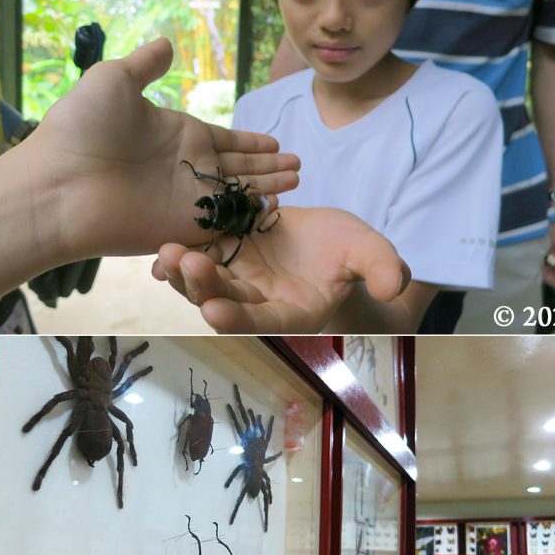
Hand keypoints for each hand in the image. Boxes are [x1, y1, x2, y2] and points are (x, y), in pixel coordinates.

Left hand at [31, 37, 299, 258]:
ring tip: (297, 180)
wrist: (59, 185)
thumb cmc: (81, 129)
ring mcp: (190, 199)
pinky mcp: (189, 227)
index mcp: (179, 134)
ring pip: (240, 193)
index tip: (277, 142)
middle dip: (270, 167)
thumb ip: (145, 64)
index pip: (227, 139)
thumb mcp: (113, 80)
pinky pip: (229, 221)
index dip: (253, 142)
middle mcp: (189, 167)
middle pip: (240, 167)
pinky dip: (253, 215)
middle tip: (299, 166)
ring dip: (269, 188)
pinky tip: (279, 207)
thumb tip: (167, 42)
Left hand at [151, 206, 411, 332]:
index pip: (264, 321)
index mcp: (294, 313)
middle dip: (203, 289)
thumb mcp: (372, 252)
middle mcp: (260, 303)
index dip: (240, 319)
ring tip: (169, 252)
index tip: (217, 313)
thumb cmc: (353, 248)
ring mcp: (237, 280)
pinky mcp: (223, 254)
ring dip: (183, 274)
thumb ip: (382, 268)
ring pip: (203, 284)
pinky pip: (196, 257)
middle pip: (225, 303)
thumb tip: (392, 287)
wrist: (328, 233)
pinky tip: (162, 247)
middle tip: (188, 265)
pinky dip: (177, 258)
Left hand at [542, 204, 554, 290]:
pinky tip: (541, 249)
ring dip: (548, 266)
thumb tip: (531, 273)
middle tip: (534, 262)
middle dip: (546, 273)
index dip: (545, 277)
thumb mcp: (542, 242)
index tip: (536, 264)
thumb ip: (539, 261)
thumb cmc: (550, 220)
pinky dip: (550, 258)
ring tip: (537, 256)